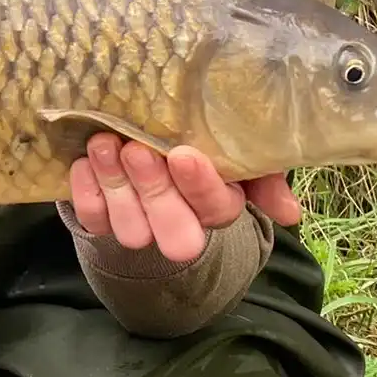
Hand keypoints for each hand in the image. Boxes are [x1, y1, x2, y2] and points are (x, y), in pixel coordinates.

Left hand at [66, 132, 300, 264]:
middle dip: (155, 191)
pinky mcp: (102, 221)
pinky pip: (92, 218)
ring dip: (116, 185)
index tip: (182, 154)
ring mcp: (139, 227)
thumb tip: (290, 214)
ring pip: (130, 228)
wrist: (147, 150)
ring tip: (106, 143)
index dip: (199, 187)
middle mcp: (180, 226)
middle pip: (173, 232)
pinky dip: (86, 190)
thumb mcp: (238, 152)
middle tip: (138, 150)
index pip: (216, 208)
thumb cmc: (199, 145)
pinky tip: (85, 159)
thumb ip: (265, 174)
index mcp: (219, 207)